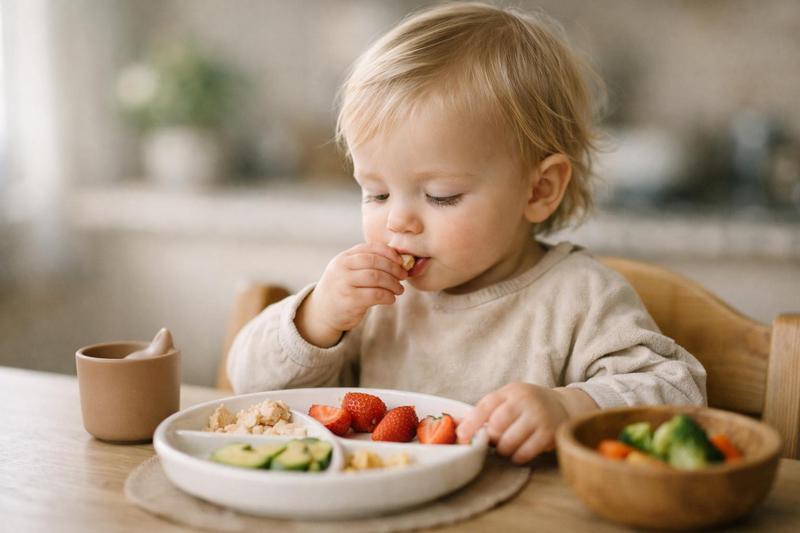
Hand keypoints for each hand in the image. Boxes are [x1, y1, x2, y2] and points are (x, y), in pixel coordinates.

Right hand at [295, 242, 407, 346]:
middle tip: (403, 276)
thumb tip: (398, 261)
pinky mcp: (349, 300)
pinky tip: (391, 299)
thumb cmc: (342, 289)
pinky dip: (388, 296)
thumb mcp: (349, 271)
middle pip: (375, 262)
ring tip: (399, 289)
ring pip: (377, 277)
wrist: (322, 311)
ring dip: (393, 283)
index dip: (389, 253)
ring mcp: (344, 283)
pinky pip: (375, 295)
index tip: (401, 261)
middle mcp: (342, 268)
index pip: (370, 248)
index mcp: (344, 257)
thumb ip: (367, 264)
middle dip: (394, 268)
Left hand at [456, 383, 593, 463]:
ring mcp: (538, 416)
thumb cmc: (527, 407)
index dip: (470, 423)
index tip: (460, 438)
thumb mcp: (507, 401)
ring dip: (503, 450)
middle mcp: (524, 401)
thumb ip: (484, 412)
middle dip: (491, 438)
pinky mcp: (549, 433)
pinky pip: (524, 453)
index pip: (485, 405)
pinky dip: (517, 457)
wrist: (564, 406)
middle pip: (496, 426)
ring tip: (507, 447)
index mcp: (510, 391)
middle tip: (495, 441)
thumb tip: (453, 424)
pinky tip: (520, 452)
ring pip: (508, 442)